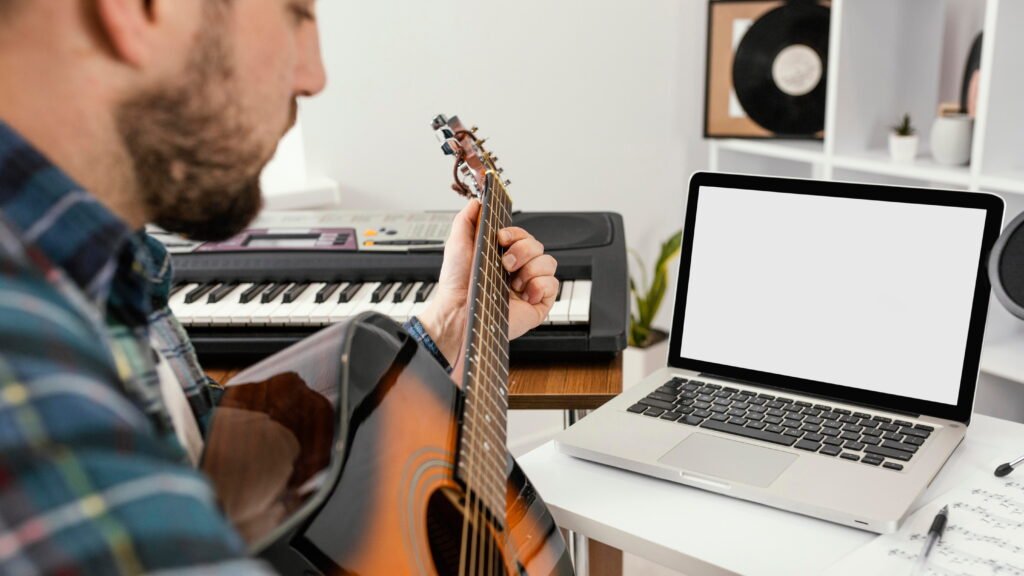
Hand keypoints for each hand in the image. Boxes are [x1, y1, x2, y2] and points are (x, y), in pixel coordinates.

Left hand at [418, 200, 558, 366]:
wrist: (460, 311)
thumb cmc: (457, 285)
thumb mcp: (457, 244)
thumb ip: (466, 220)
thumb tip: (477, 202)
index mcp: (502, 257)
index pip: (523, 236)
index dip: (517, 234)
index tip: (502, 238)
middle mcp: (517, 271)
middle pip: (538, 246)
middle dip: (522, 250)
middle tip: (505, 263)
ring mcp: (529, 288)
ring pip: (549, 263)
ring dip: (530, 268)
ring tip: (513, 282)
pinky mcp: (538, 304)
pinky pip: (553, 285)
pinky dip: (540, 286)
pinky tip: (523, 294)